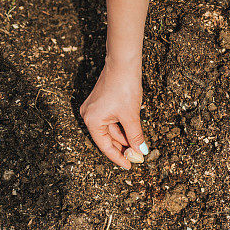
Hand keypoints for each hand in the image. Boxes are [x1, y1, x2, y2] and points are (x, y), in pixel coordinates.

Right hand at [80, 55, 146, 169]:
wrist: (123, 63)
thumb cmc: (124, 88)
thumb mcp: (131, 116)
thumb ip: (135, 136)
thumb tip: (140, 152)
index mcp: (92, 120)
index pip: (105, 146)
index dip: (119, 157)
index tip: (130, 166)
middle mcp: (89, 115)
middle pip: (107, 139)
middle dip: (123, 148)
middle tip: (137, 157)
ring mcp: (94, 109)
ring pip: (110, 130)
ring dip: (124, 138)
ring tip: (138, 147)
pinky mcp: (101, 103)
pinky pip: (111, 121)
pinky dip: (122, 128)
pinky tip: (133, 134)